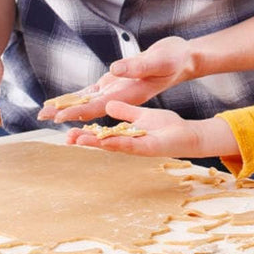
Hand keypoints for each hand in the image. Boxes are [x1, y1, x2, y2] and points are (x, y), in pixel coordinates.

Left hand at [38, 36, 193, 123]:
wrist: (183, 59)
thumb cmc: (175, 59)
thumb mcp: (159, 60)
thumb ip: (138, 66)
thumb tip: (114, 69)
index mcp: (131, 94)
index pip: (100, 106)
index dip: (80, 112)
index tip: (61, 117)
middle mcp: (122, 96)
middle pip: (90, 108)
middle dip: (67, 112)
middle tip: (42, 116)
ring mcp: (119, 90)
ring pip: (89, 100)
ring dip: (68, 105)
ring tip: (45, 111)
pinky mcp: (117, 82)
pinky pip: (95, 91)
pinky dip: (79, 95)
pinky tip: (65, 98)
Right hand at [66, 100, 211, 157]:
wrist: (187, 133)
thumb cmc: (166, 126)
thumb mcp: (142, 115)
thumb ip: (126, 112)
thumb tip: (108, 105)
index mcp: (126, 133)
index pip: (102, 133)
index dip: (86, 132)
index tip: (68, 129)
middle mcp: (129, 142)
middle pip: (103, 141)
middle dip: (85, 140)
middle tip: (66, 138)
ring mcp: (138, 146)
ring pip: (114, 145)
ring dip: (97, 143)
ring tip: (79, 140)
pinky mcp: (149, 147)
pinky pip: (132, 144)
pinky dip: (119, 142)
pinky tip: (107, 141)